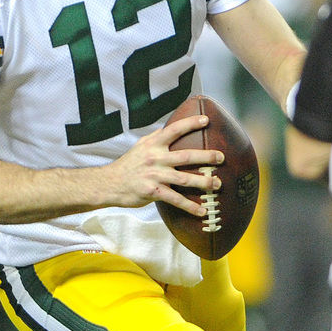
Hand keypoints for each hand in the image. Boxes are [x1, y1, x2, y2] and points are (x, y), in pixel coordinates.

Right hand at [106, 114, 222, 216]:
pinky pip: (175, 199)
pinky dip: (190, 206)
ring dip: (203, 182)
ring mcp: (154, 175)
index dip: (190, 123)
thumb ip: (157, 139)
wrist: (110, 183)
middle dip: (206, 156)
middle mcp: (155, 158)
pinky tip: (202, 210)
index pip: (174, 130)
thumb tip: (173, 129)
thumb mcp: (141, 146)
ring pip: (184, 179)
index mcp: (153, 144)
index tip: (206, 120)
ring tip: (217, 184)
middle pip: (186, 156)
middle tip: (221, 157)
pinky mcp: (152, 191)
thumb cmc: (129, 164)